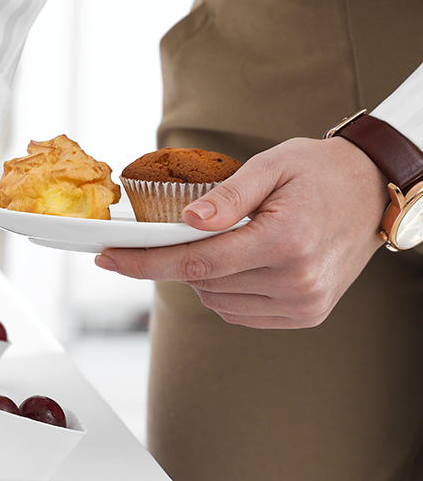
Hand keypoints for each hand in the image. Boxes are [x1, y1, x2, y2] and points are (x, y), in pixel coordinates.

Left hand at [94, 137, 387, 327]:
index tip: (107, 259)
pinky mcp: (306, 315)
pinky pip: (239, 312)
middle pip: (204, 282)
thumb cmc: (319, 172)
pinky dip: (225, 291)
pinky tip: (240, 264)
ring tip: (227, 241)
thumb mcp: (271, 165)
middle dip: (176, 260)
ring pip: (217, 301)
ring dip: (203, 276)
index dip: (145, 262)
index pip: (199, 262)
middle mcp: (297, 280)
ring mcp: (304, 303)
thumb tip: (187, 220)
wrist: (372, 191)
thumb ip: (227, 196)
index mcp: (286, 240)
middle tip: (176, 232)